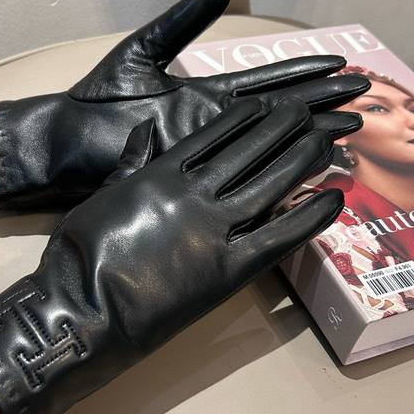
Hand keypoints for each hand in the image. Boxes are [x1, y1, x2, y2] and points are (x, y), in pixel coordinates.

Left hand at [0, 0, 367, 206]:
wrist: (71, 141)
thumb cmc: (99, 99)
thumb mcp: (143, 51)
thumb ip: (182, 23)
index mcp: (205, 94)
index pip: (266, 81)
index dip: (302, 73)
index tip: (339, 65)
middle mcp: (215, 124)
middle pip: (279, 112)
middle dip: (320, 104)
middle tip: (364, 99)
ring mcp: (208, 151)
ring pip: (271, 142)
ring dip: (310, 135)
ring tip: (351, 128)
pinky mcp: (197, 174)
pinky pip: (245, 172)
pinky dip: (277, 168)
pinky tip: (308, 166)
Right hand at [0, 93, 358, 413]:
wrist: (86, 309)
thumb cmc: (80, 254)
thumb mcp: (100, 197)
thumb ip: (129, 164)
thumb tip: (145, 132)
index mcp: (162, 174)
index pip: (212, 137)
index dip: (244, 119)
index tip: (266, 104)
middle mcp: (196, 194)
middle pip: (250, 154)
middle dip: (281, 129)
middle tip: (307, 111)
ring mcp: (216, 230)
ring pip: (270, 186)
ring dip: (301, 160)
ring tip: (326, 140)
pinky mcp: (230, 270)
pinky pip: (279, 238)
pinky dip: (308, 218)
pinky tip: (333, 198)